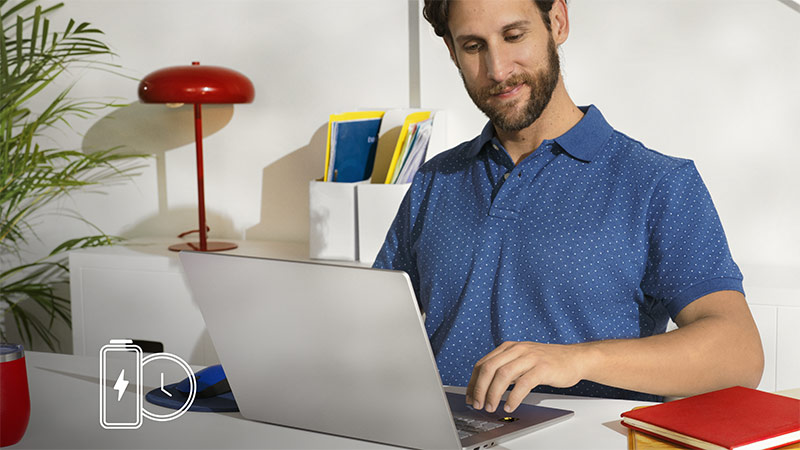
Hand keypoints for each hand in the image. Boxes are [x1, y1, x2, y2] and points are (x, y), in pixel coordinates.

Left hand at [465, 341, 587, 412]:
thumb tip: (485, 387)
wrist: (574, 358)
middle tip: (478, 404)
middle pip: (489, 368)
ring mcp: (530, 357)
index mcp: (508, 348)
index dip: (473, 382)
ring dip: (493, 394)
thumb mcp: (521, 360)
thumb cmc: (547, 362)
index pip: (483, 364)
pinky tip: (510, 406)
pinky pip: (523, 383)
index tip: (470, 397)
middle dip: (480, 388)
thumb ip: (505, 369)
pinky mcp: (543, 368)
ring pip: (503, 375)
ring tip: (491, 407)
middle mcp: (517, 350)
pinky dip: (513, 397)